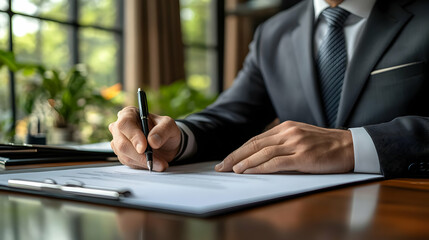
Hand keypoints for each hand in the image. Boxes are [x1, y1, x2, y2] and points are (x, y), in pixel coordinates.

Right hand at [109, 106, 180, 170]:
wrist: (166, 143)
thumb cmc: (165, 130)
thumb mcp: (169, 125)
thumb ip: (163, 130)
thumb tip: (152, 141)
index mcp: (129, 114)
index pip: (125, 124)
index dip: (133, 136)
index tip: (144, 148)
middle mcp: (120, 127)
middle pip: (122, 143)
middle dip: (140, 155)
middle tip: (158, 161)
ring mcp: (119, 142)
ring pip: (125, 156)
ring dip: (144, 162)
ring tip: (161, 163)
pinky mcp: (122, 154)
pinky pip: (129, 163)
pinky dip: (143, 165)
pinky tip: (154, 163)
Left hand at [215, 121, 353, 173]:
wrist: (351, 146)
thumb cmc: (326, 145)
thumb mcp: (301, 137)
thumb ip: (283, 142)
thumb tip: (262, 155)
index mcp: (286, 127)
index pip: (256, 139)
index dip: (239, 150)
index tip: (228, 159)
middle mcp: (288, 132)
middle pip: (254, 144)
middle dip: (235, 156)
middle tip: (221, 166)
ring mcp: (295, 143)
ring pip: (262, 153)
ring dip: (244, 162)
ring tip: (231, 170)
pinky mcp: (303, 156)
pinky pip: (275, 162)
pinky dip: (259, 167)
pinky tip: (249, 172)